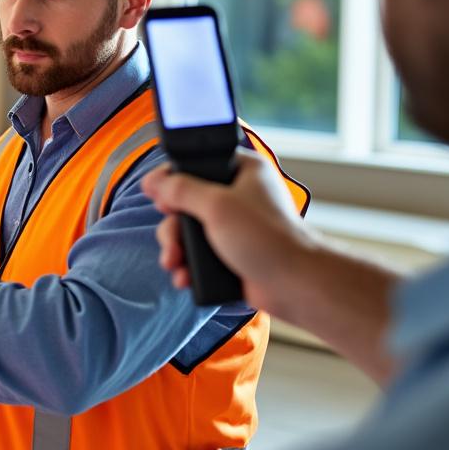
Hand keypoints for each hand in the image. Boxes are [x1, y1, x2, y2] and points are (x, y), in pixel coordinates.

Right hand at [141, 149, 316, 316]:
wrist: (295, 285)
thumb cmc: (267, 238)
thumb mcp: (217, 205)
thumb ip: (181, 190)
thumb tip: (153, 181)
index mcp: (241, 171)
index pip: (196, 163)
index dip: (172, 178)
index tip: (159, 196)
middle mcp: (236, 196)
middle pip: (184, 202)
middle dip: (171, 227)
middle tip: (171, 240)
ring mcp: (232, 227)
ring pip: (188, 232)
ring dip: (175, 249)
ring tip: (175, 264)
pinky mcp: (229, 254)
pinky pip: (197, 256)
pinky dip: (187, 266)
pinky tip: (185, 277)